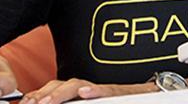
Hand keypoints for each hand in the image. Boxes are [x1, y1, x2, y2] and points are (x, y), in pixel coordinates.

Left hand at [20, 79, 156, 103]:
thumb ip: (74, 103)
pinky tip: (85, 94)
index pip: (53, 91)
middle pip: (61, 86)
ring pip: (78, 86)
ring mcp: (104, 91)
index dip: (36, 96)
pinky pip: (107, 90)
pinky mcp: (120, 93)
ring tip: (47, 103)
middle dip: (43, 95)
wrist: (150, 98)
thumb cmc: (121, 102)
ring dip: (60, 94)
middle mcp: (89, 90)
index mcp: (79, 94)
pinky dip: (94, 92)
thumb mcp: (90, 103)